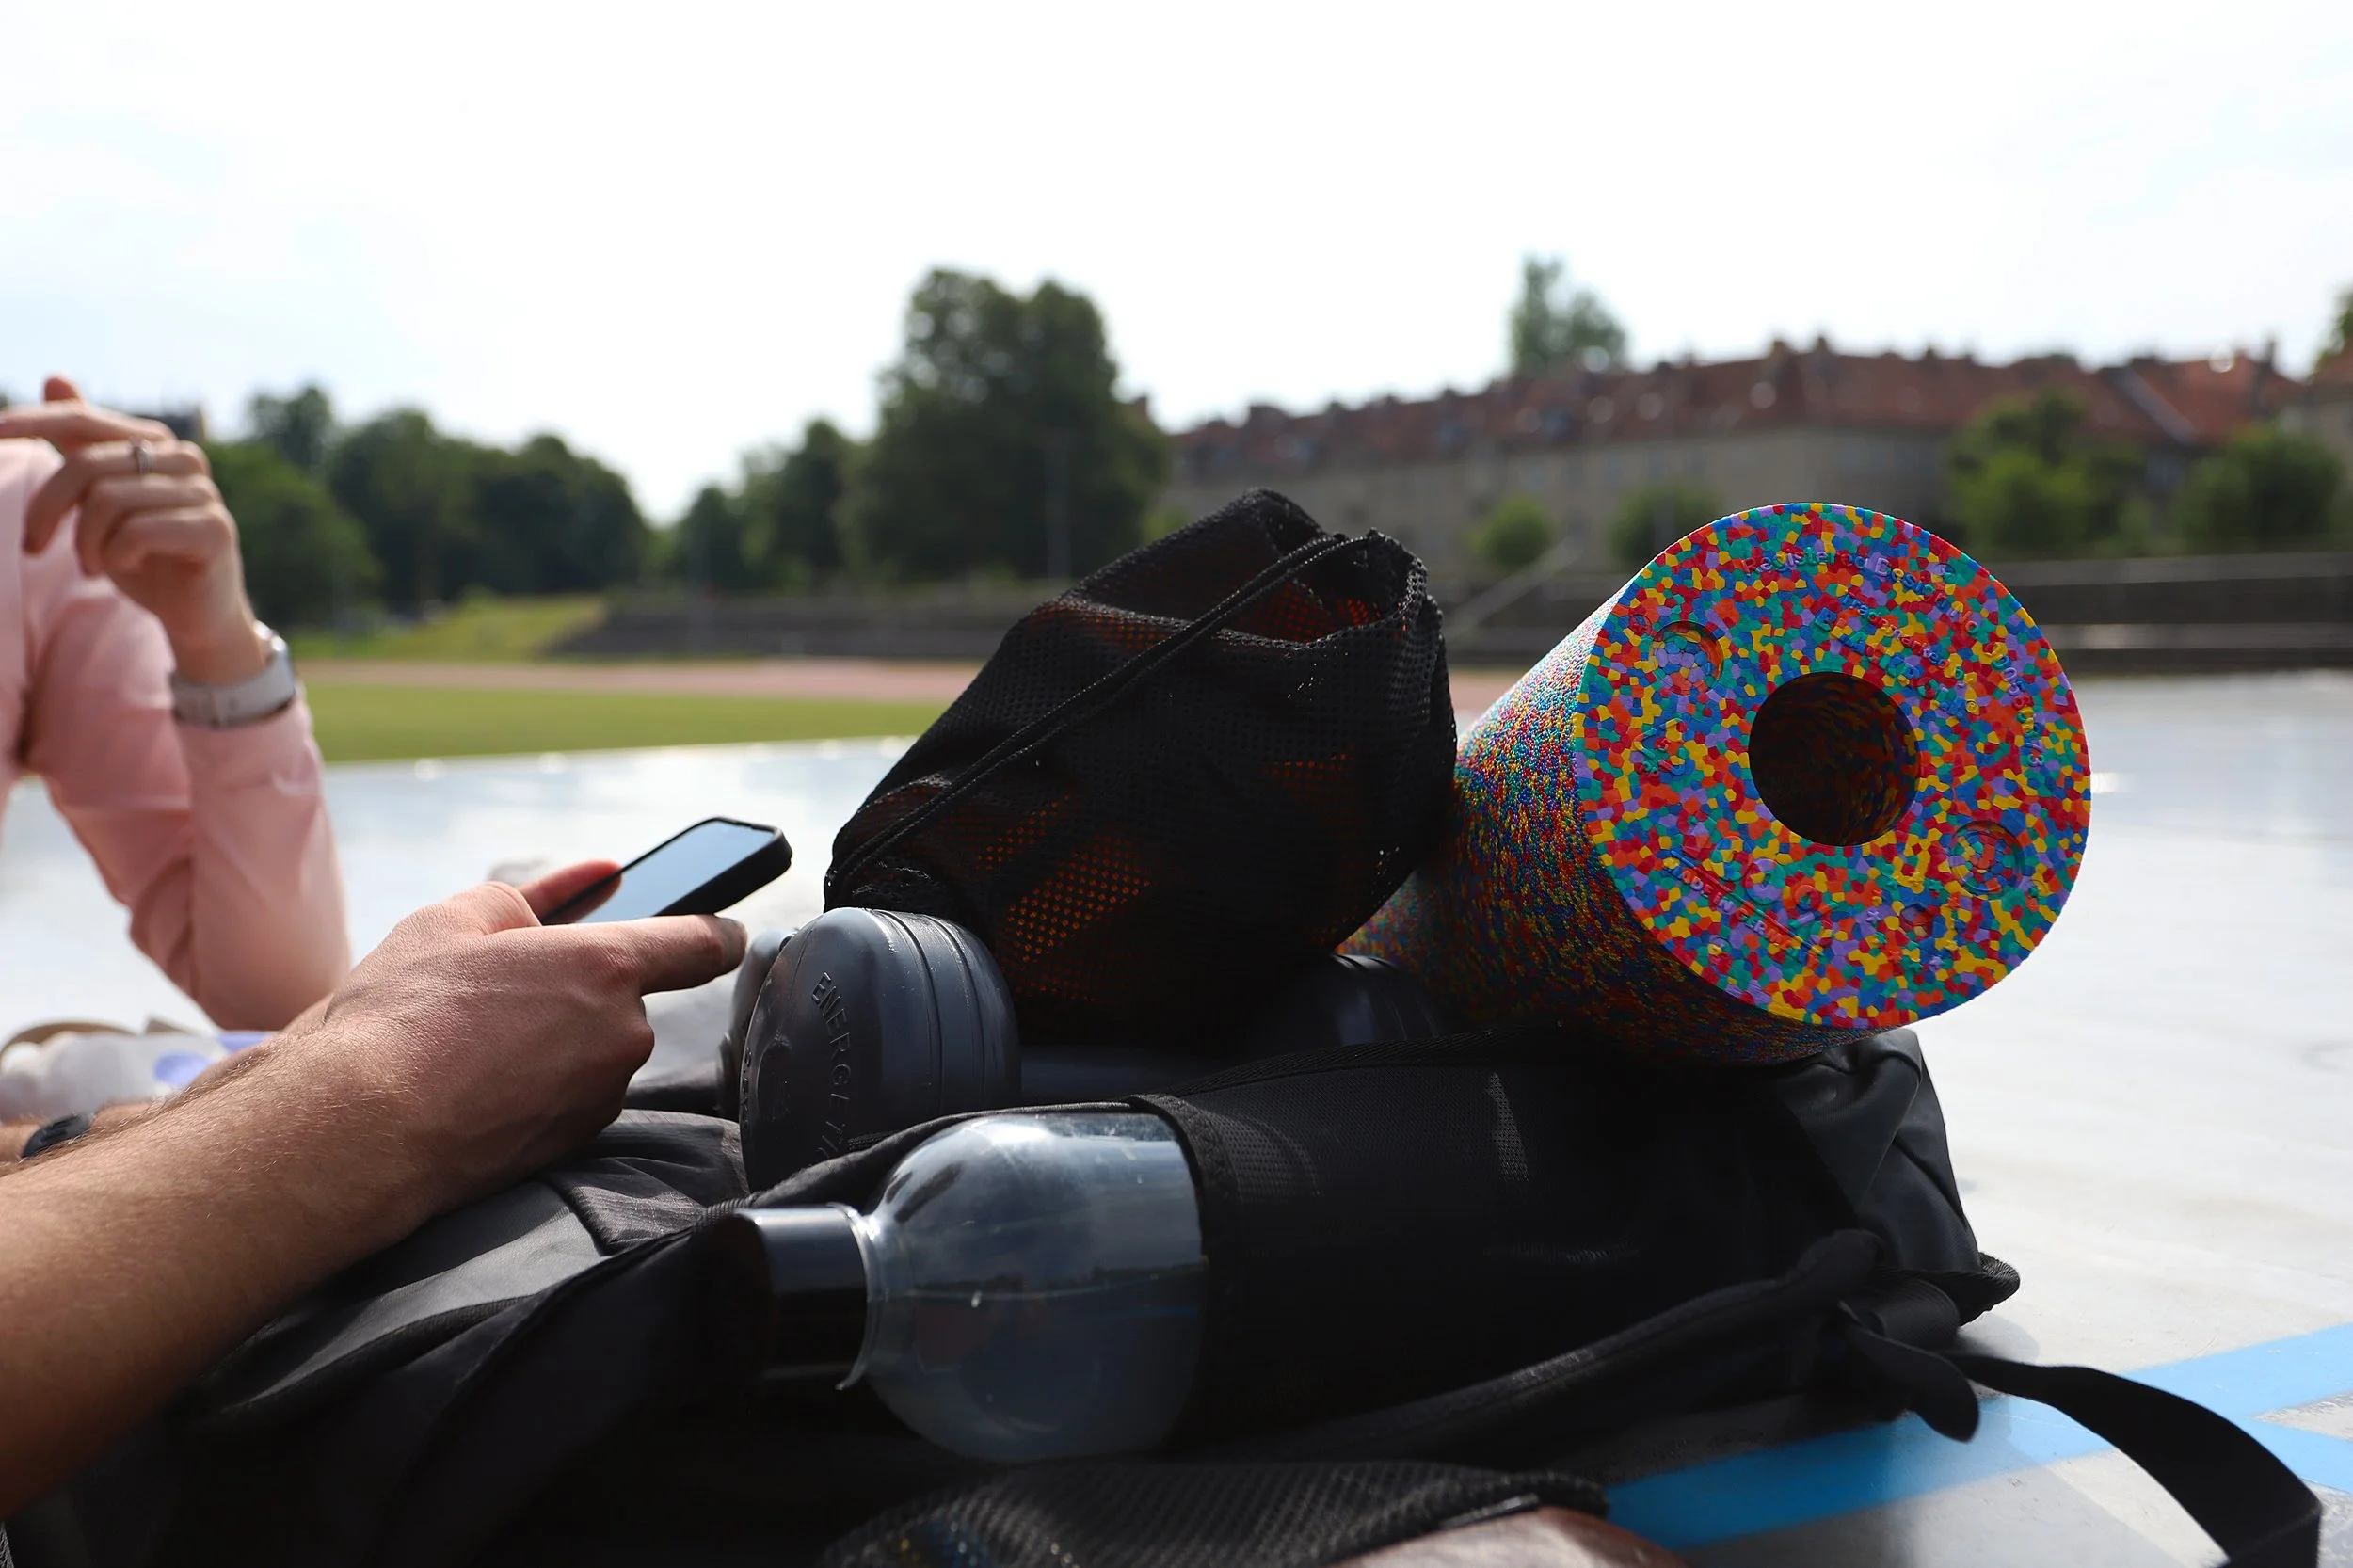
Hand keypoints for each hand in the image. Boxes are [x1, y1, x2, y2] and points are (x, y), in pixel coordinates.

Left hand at [0, 375, 269, 683]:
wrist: (198, 612)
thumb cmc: (146, 554)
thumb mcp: (104, 499)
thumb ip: (82, 445)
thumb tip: (54, 376)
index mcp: (156, 443)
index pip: (85, 420)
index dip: (35, 422)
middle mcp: (184, 459)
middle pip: (86, 466)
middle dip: (47, 510)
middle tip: (32, 546)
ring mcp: (204, 493)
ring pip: (107, 501)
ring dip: (84, 543)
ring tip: (90, 566)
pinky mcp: (214, 529)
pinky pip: (137, 532)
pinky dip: (115, 557)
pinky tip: (124, 569)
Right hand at [263, 860, 744, 1240]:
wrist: (361, 1129)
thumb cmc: (402, 1016)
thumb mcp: (449, 923)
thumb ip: (520, 901)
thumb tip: (572, 891)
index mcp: (607, 967)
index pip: (699, 945)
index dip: (714, 934)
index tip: (722, 933)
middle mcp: (623, 1033)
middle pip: (624, 1002)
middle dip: (577, 993)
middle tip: (501, 993)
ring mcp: (601, 1094)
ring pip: (592, 1051)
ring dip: (554, 1042)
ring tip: (471, 1044)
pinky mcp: (573, 1142)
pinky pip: (569, 1096)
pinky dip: (537, 1086)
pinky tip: (476, 1084)